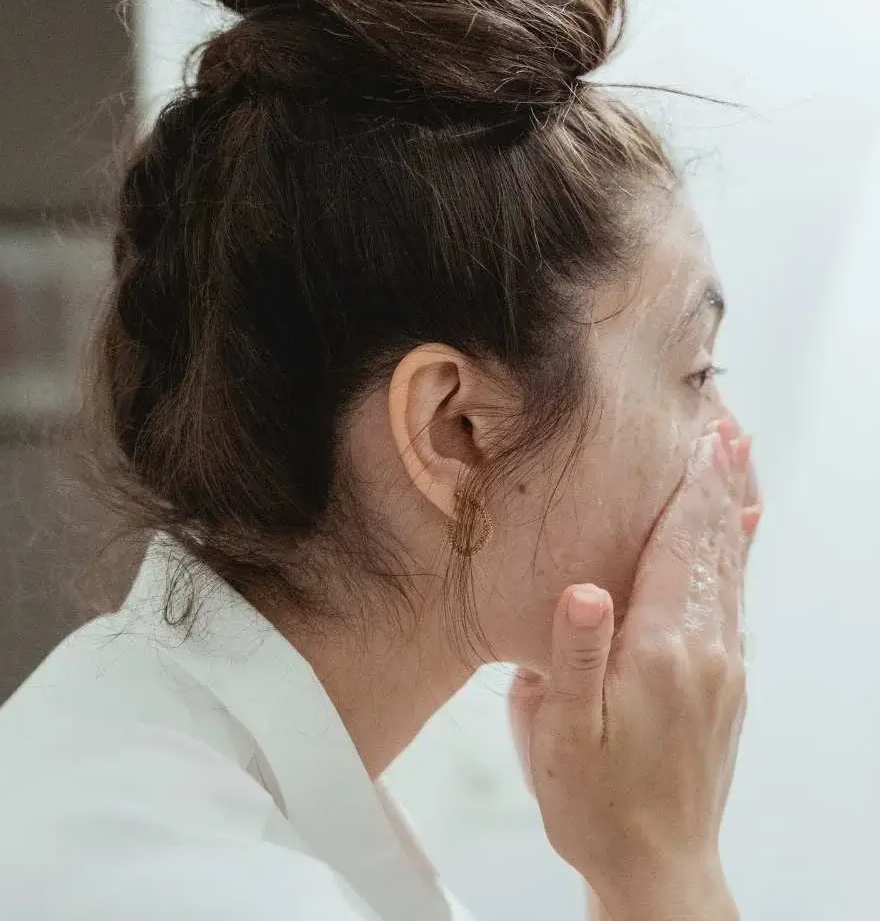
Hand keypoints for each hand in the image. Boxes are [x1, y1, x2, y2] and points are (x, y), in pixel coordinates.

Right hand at [510, 421, 757, 920]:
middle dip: (720, 484)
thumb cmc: (596, 803)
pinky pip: (734, 602)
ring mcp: (722, 669)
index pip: (680, 549)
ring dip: (732, 512)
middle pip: (715, 548)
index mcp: (660, 652)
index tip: (705, 439)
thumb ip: (573, 656)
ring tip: (738, 466)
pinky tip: (736, 540)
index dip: (691, 490)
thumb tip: (582, 589)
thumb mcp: (560, 735)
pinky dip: (736, 557)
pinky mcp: (725, 687)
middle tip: (730, 431)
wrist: (656, 867)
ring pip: (731, 571)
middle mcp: (704, 652)